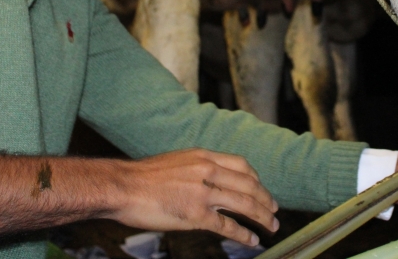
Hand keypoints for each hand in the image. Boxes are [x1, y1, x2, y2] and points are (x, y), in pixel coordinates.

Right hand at [112, 148, 278, 245]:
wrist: (122, 187)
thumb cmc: (143, 177)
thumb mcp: (176, 162)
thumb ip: (197, 169)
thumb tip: (211, 181)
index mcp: (203, 156)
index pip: (242, 165)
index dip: (257, 179)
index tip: (262, 189)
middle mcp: (208, 171)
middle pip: (249, 185)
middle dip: (266, 200)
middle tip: (275, 210)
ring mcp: (203, 193)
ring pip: (245, 204)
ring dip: (262, 217)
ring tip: (271, 226)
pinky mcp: (196, 214)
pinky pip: (227, 225)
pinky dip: (243, 234)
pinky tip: (252, 240)